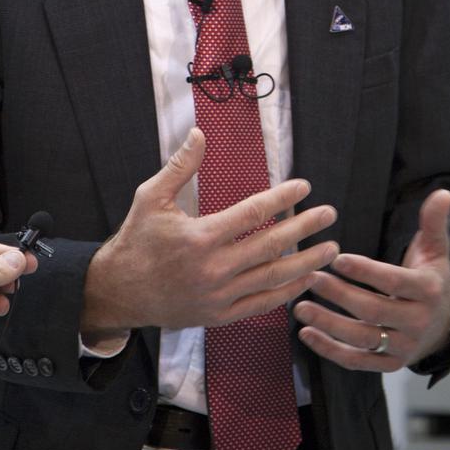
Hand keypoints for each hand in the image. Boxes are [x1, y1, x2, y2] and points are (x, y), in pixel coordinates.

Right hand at [82, 127, 338, 338]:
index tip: (304, 187)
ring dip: (305, 263)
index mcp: (201, 237)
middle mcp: (214, 269)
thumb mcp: (151, 197)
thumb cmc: (136, 241)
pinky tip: (305, 281)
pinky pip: (261, 305)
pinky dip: (286, 294)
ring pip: (272, 278)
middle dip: (304, 228)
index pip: (252, 213)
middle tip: (329, 214)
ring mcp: (219, 296)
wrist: (118, 293)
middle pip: (271, 246)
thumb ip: (180, 166)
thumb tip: (199, 133)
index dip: (282, 198)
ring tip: (330, 250)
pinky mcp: (219, 316)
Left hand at [293, 189, 449, 371]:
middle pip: (373, 310)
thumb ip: (434, 222)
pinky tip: (307, 334)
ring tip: (300, 307)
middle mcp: (417, 322)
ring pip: (362, 339)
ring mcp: (403, 347)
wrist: (446, 324)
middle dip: (340, 295)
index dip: (365, 271)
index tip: (337, 258)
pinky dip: (331, 351)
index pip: (393, 281)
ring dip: (328, 324)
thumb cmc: (430, 278)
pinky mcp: (390, 365)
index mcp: (428, 291)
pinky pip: (358, 361)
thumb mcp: (436, 249)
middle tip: (311, 278)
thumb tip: (443, 193)